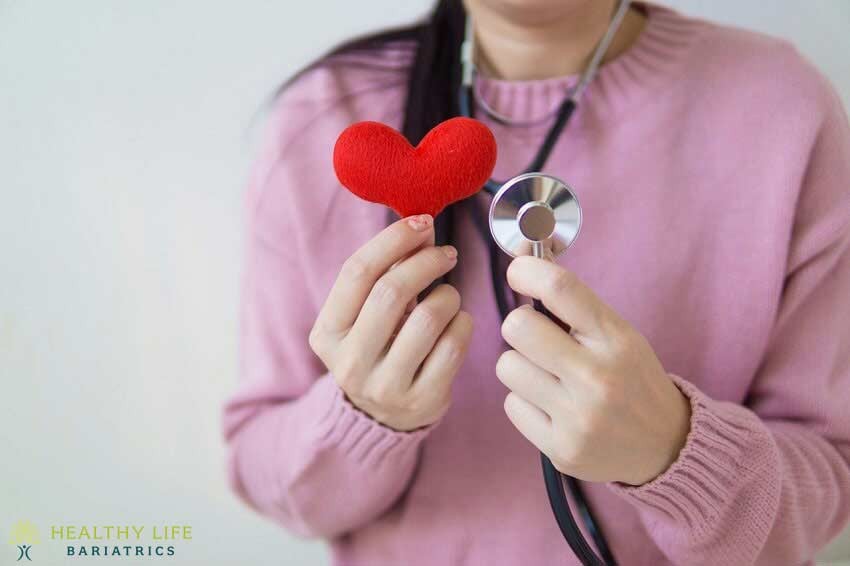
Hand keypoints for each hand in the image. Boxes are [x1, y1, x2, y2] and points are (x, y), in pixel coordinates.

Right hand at [309, 214, 472, 431]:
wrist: (383, 416)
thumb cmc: (378, 347)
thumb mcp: (365, 315)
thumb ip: (385, 273)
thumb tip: (421, 227)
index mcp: (327, 333)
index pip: (357, 272)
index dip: (393, 240)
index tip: (422, 223)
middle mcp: (349, 362)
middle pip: (391, 291)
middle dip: (426, 262)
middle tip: (447, 253)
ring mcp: (385, 386)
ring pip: (427, 318)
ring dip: (447, 295)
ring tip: (448, 295)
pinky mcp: (421, 401)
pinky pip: (454, 346)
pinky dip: (463, 323)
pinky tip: (458, 322)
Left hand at [496, 256, 690, 485]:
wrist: (667, 447)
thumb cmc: (632, 379)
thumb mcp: (617, 334)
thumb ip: (572, 302)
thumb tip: (523, 257)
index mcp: (616, 340)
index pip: (560, 288)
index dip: (527, 270)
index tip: (518, 271)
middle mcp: (598, 377)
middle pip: (518, 327)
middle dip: (519, 326)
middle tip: (536, 337)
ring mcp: (579, 417)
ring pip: (507, 366)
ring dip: (520, 367)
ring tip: (549, 377)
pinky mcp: (561, 449)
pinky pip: (511, 405)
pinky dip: (526, 402)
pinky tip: (553, 407)